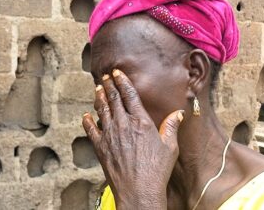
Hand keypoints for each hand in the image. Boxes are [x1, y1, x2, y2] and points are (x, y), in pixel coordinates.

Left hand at [82, 69, 183, 208]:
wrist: (138, 190)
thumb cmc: (157, 170)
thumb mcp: (170, 147)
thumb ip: (171, 127)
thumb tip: (178, 113)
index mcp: (141, 121)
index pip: (129, 95)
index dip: (122, 81)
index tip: (117, 72)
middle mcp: (123, 124)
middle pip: (113, 99)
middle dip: (109, 85)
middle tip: (105, 76)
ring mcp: (109, 135)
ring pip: (102, 110)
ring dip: (99, 97)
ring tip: (97, 88)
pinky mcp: (100, 147)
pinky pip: (90, 130)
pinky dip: (87, 121)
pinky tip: (86, 115)